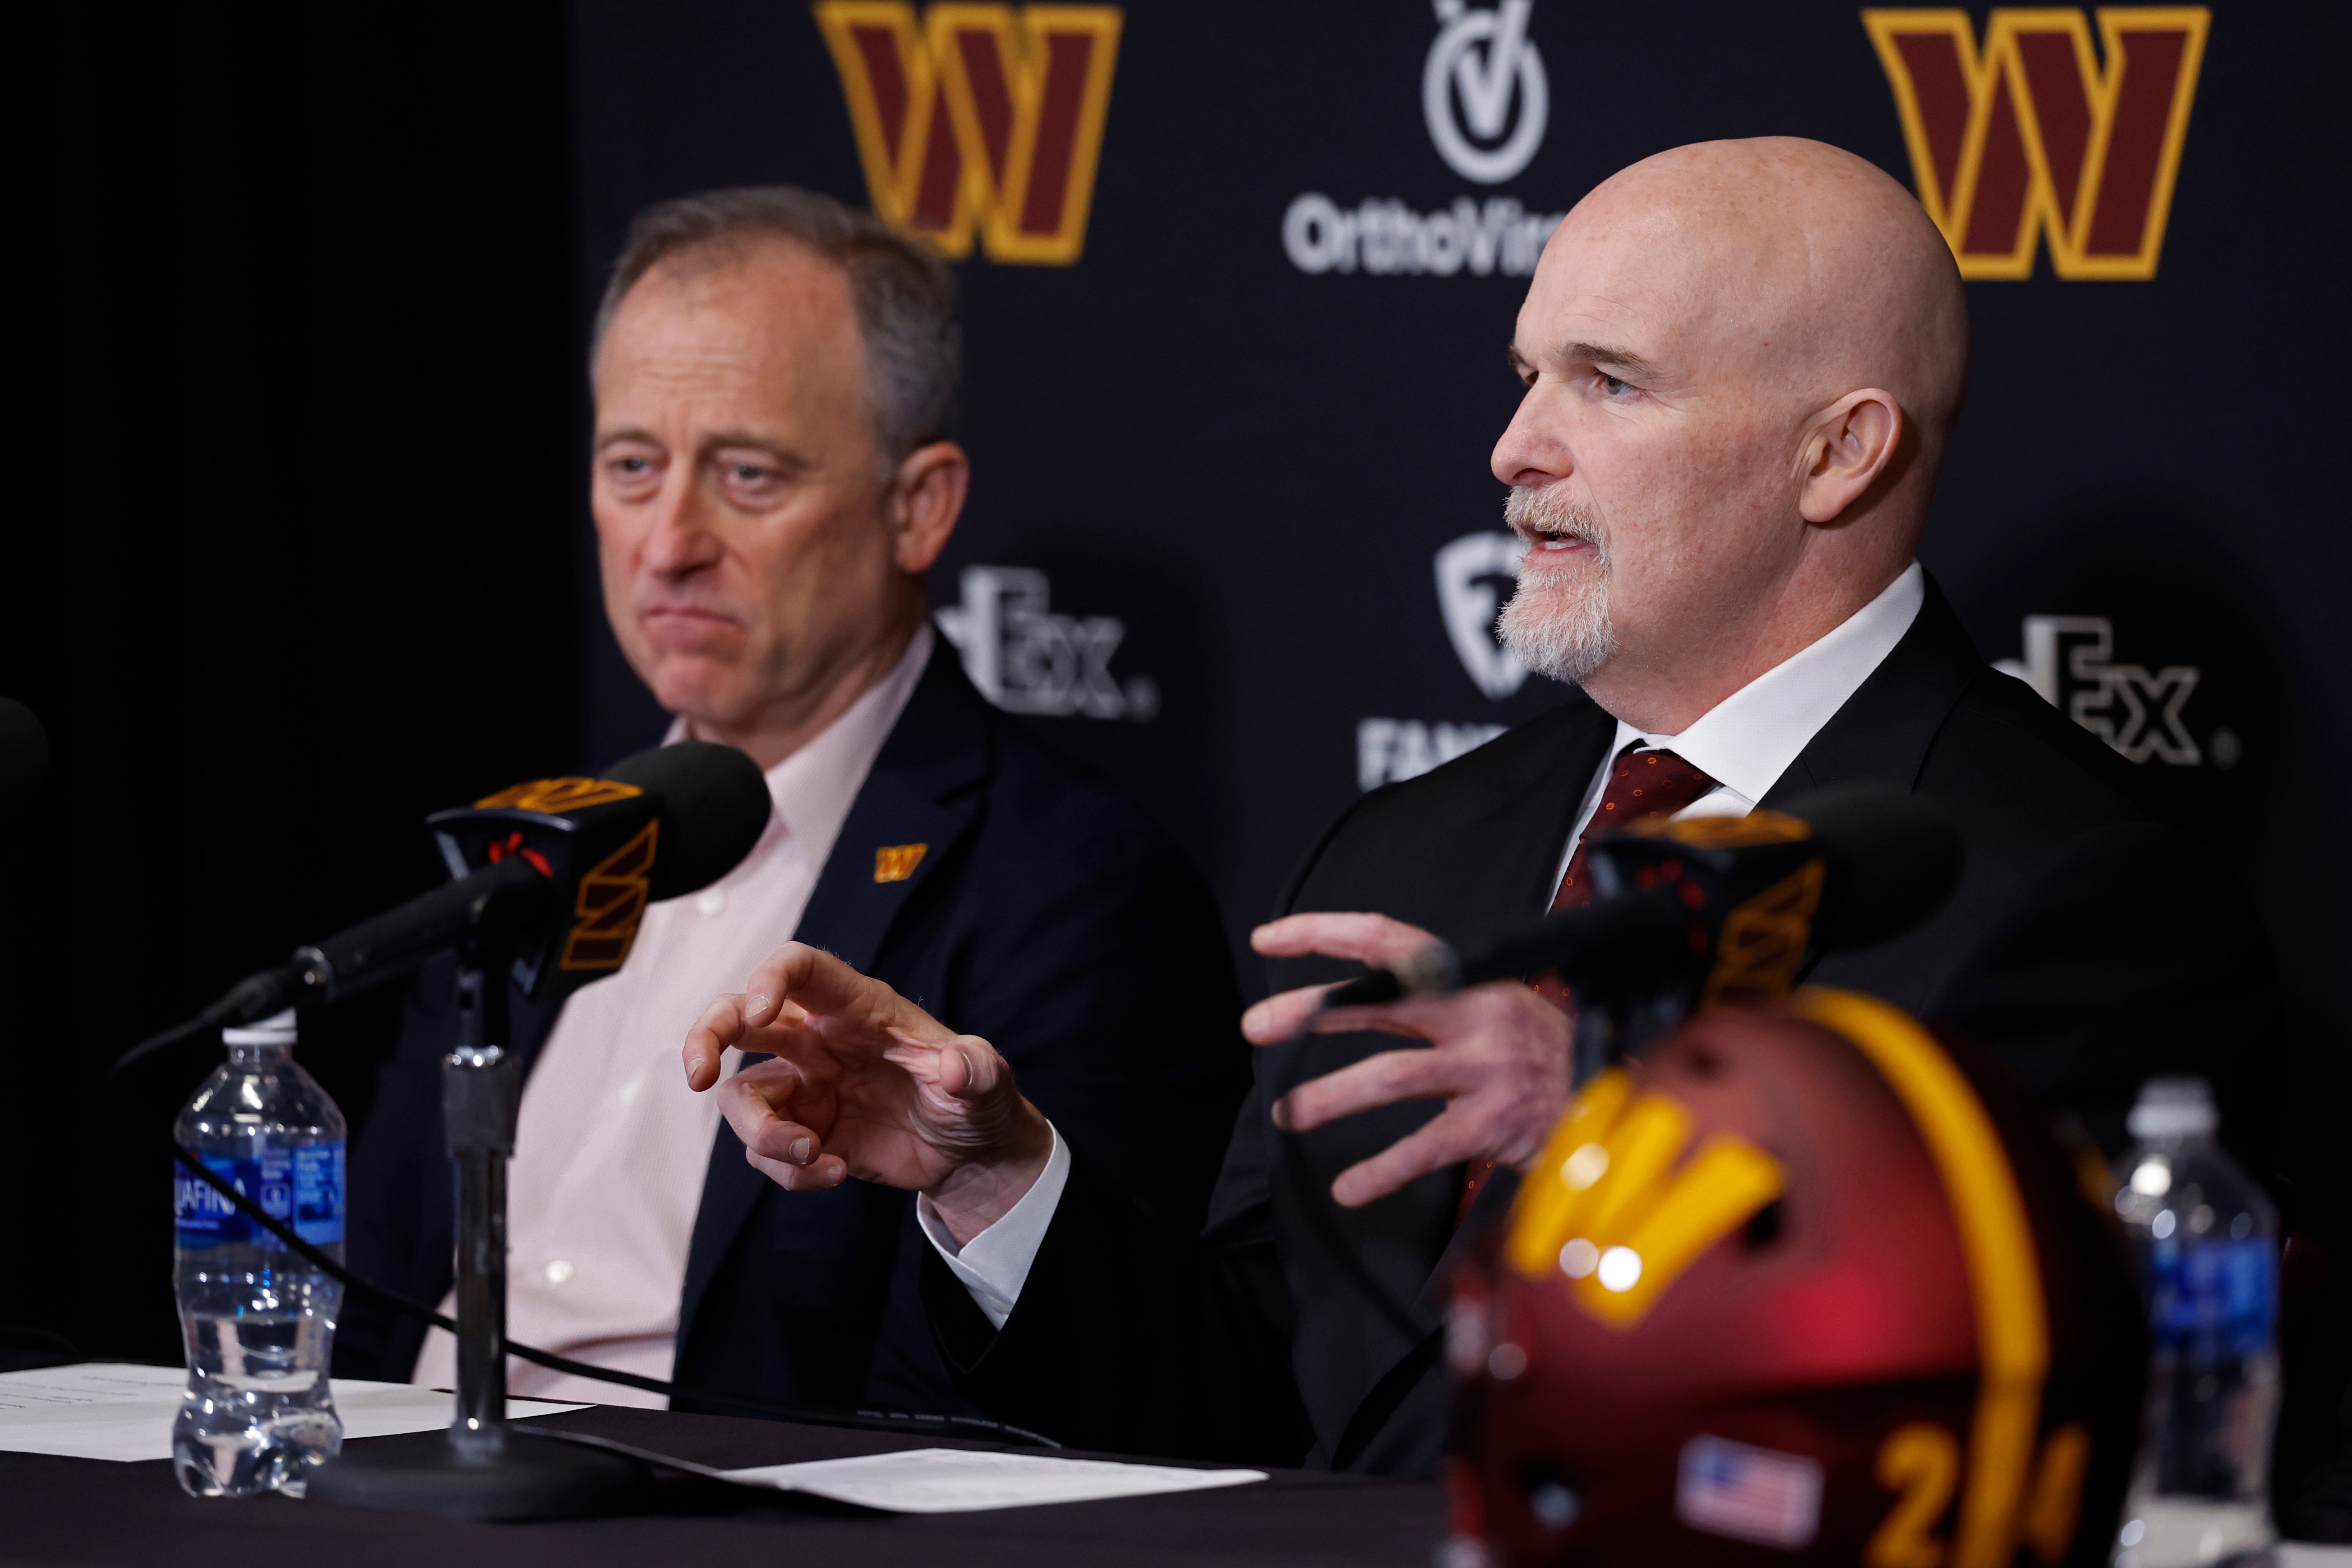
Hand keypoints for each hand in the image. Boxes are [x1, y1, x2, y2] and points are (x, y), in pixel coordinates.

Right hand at [682, 942, 1052, 1243]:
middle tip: (699, 1076)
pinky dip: (790, 1172)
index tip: (759, 1009)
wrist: (970, 1154)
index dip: (771, 977)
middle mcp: (817, 1040)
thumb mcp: (989, 1082)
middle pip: (738, 1017)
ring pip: (742, 1097)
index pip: (800, 967)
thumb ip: (978, 1070)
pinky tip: (836, 1173)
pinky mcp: (802, 1132)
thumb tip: (957, 1067)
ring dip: (763, 1133)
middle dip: (705, 1036)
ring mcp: (804, 1087)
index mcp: (856, 1008)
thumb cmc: (975, 1098)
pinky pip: (766, 1152)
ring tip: (813, 1155)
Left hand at [1242, 913, 1571, 1209]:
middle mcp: (1478, 1014)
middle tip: (1257, 1025)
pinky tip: (1349, 1186)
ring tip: (1284, 1114)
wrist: (1618, 1099)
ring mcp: (1489, 1069)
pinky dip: (1382, 1170)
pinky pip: (1425, 1146)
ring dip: (1329, 1097)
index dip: (1324, 933)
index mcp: (1472, 979)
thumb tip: (1354, 996)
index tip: (1269, 939)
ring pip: (1391, 1076)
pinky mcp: (1497, 1122)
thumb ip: (1433, 1001)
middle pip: (1379, 999)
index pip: (1388, 941)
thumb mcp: (1496, 1008)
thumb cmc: (1546, 1055)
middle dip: (1310, 1012)